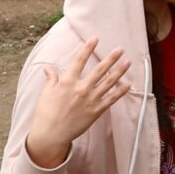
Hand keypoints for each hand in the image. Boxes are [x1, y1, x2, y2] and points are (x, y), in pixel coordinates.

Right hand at [25, 38, 130, 168]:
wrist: (50, 135)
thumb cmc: (46, 114)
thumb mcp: (46, 93)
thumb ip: (51, 78)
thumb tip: (47, 67)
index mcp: (68, 82)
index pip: (79, 61)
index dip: (87, 48)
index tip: (95, 38)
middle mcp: (81, 89)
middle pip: (99, 70)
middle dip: (111, 58)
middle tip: (120, 49)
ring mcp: (90, 100)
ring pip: (109, 82)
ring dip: (120, 71)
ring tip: (128, 62)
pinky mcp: (96, 111)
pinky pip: (111, 99)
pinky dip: (120, 92)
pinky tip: (128, 84)